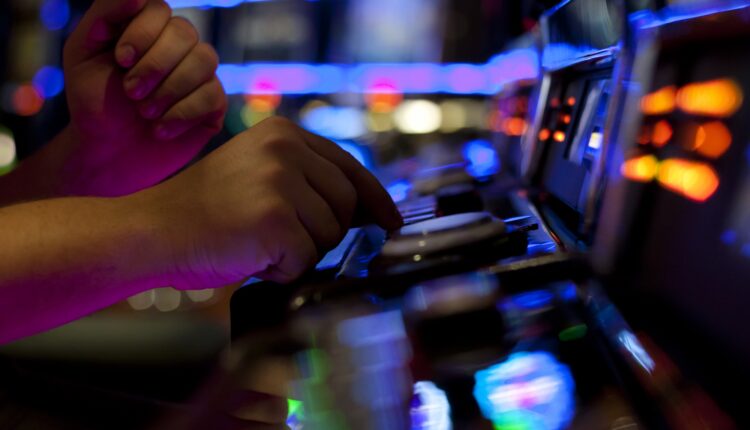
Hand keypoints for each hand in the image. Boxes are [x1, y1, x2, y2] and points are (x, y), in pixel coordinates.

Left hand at [62, 0, 226, 195]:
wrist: (109, 154)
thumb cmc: (94, 101)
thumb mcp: (83, 52)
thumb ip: (104, 15)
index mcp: (147, 27)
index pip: (159, 9)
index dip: (142, 33)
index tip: (120, 61)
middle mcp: (178, 45)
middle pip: (185, 32)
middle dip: (155, 65)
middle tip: (131, 93)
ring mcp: (200, 73)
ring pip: (205, 59)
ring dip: (169, 90)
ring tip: (145, 113)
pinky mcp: (214, 103)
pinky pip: (212, 95)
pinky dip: (181, 114)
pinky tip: (159, 130)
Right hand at [140, 117, 402, 287]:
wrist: (151, 232)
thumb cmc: (206, 212)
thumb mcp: (259, 176)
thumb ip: (308, 182)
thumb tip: (370, 215)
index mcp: (284, 134)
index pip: (351, 168)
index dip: (376, 200)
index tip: (390, 223)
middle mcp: (284, 149)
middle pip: (347, 205)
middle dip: (325, 233)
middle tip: (283, 240)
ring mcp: (279, 182)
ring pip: (330, 235)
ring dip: (301, 252)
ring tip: (258, 243)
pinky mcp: (274, 218)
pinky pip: (306, 259)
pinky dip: (282, 270)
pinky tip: (250, 257)